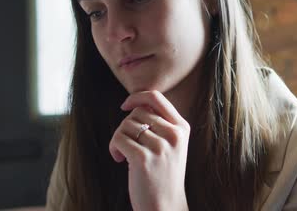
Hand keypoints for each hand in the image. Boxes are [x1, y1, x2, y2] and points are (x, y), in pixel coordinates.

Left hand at [109, 91, 189, 210]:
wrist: (165, 205)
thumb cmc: (163, 174)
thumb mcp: (171, 145)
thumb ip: (160, 123)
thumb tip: (137, 103)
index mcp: (182, 128)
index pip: (156, 97)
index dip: (137, 97)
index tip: (125, 106)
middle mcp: (174, 134)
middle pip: (138, 112)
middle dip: (126, 126)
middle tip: (127, 144)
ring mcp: (160, 147)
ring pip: (126, 125)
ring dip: (118, 138)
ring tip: (123, 154)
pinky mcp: (144, 159)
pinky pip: (118, 139)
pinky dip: (114, 148)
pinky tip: (119, 160)